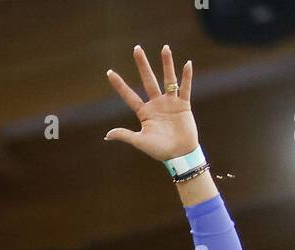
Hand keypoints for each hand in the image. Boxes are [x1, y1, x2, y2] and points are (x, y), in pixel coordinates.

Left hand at [105, 44, 197, 162]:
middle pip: (148, 80)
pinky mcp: (183, 105)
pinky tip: (187, 64)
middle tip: (136, 48)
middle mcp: (156, 104)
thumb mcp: (141, 142)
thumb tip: (107, 135)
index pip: (129, 96)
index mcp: (144, 113)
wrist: (180, 156)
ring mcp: (170, 103)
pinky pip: (185, 88)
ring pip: (168, 79)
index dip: (120, 85)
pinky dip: (187, 77)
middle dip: (142, 65)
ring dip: (167, 64)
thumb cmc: (160, 151)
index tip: (109, 72)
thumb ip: (125, 136)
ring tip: (165, 48)